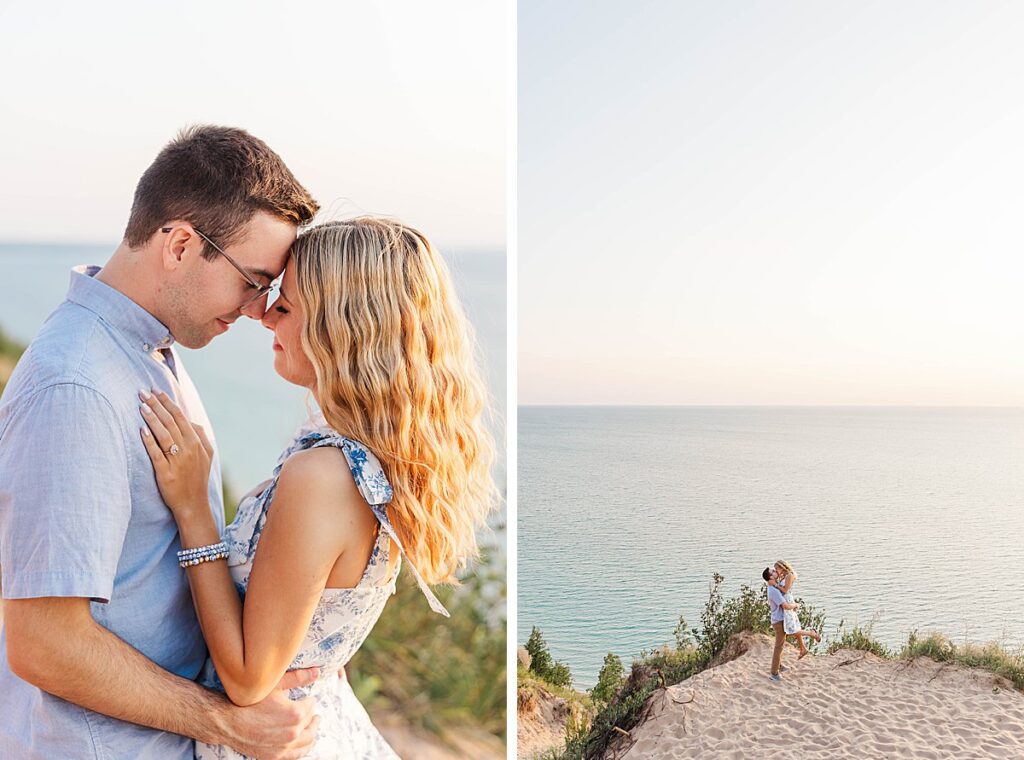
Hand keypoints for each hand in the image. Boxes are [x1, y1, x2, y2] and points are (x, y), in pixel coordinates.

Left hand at [138, 389, 212, 515]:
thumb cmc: (196, 478)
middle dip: (156, 404)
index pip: (180, 416)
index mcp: (197, 442)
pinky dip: (149, 440)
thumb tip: (190, 420)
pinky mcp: (166, 472)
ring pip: (163, 434)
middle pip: (170, 421)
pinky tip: (142, 430)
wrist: (193, 504)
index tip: (156, 391)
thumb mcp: (206, 455)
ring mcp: (177, 460)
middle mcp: (188, 448)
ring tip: (141, 406)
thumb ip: (200, 436)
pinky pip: (156, 453)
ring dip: (152, 418)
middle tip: (142, 392)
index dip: (167, 402)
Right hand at [224, 668, 321, 758]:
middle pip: (310, 723)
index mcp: (295, 713)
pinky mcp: (275, 756)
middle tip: (314, 713)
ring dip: (312, 733)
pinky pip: (296, 755)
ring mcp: (284, 747)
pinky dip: (302, 748)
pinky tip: (304, 744)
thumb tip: (317, 672)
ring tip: (313, 727)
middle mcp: (292, 733)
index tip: (308, 699)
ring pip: (307, 741)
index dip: (309, 701)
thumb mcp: (275, 685)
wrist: (228, 722)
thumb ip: (297, 678)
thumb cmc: (250, 702)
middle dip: (312, 717)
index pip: (311, 706)